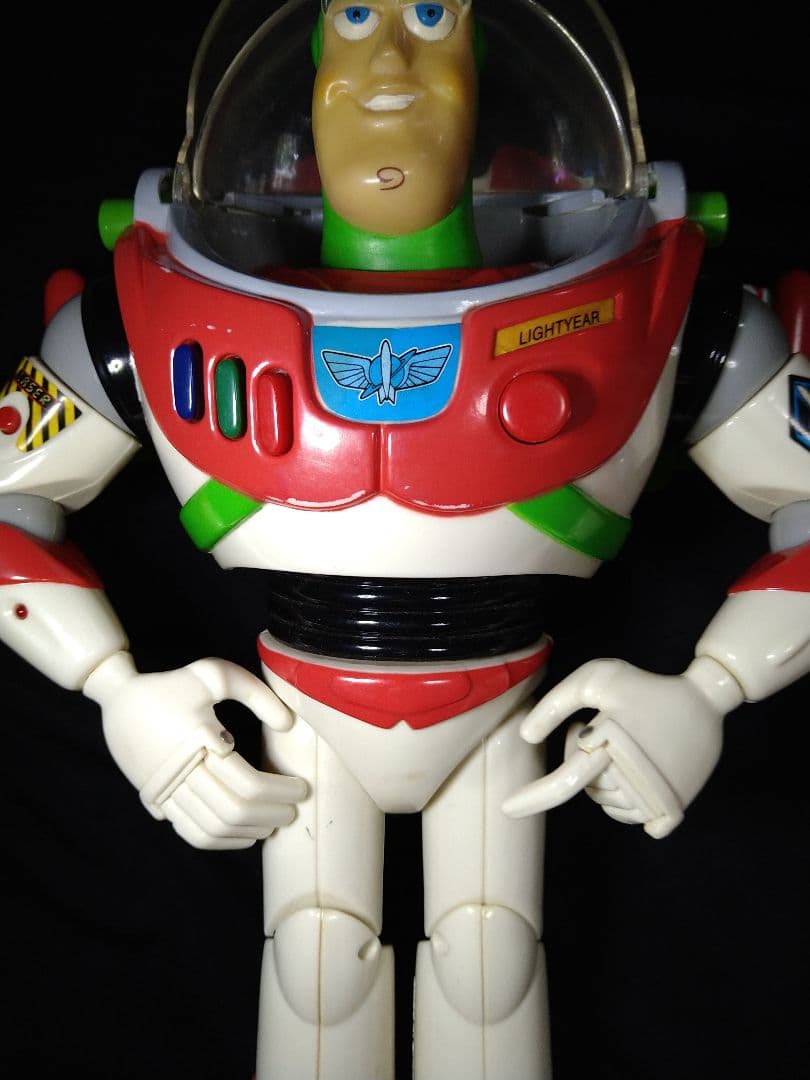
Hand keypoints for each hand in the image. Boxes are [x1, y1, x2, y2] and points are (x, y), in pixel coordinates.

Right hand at [84, 652, 306, 848]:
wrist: (119, 703)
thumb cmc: (174, 685)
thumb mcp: (215, 674)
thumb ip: (257, 694)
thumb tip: (287, 725)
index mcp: (196, 741)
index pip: (248, 783)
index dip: (280, 791)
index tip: (302, 788)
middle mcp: (179, 772)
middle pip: (234, 811)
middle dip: (271, 815)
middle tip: (294, 809)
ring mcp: (166, 792)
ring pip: (213, 829)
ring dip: (249, 831)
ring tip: (274, 823)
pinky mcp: (158, 803)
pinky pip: (192, 834)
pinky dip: (222, 841)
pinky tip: (246, 835)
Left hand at [502, 656, 743, 837]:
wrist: (703, 704)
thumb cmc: (645, 688)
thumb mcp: (598, 678)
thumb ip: (557, 702)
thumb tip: (527, 736)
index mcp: (612, 746)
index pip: (565, 782)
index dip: (533, 798)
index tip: (507, 808)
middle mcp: (632, 780)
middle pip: (584, 786)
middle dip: (582, 757)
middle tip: (603, 727)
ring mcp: (652, 799)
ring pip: (603, 801)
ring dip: (602, 776)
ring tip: (622, 742)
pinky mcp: (669, 809)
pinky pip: (626, 815)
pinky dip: (621, 795)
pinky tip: (633, 767)